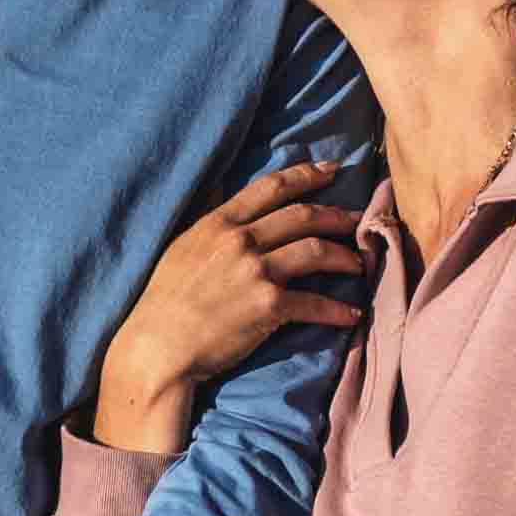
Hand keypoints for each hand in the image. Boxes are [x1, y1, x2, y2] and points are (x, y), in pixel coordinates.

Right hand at [87, 156, 376, 457]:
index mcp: (219, 223)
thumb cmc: (164, 302)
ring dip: (344, 257)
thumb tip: (223, 198)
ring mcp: (256, 272)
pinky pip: (314, 303)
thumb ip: (211, 224)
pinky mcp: (268, 306)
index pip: (271, 187)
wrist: (158, 346)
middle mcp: (241, 240)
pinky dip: (337, 310)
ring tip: (358, 263)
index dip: (306, 175)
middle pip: (302, 216)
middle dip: (336, 215)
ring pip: (316, 252)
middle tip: (356, 219)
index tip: (330, 170)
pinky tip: (351, 315)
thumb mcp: (182, 248)